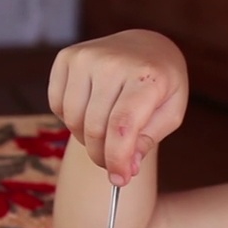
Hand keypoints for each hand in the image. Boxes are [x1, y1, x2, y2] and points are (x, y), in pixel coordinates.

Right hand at [48, 29, 188, 185]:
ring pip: (73, 119)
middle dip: (102, 156)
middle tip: (113, 164)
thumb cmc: (162, 85)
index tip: (119, 180)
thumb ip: (148, 141)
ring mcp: (85, 57)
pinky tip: (90, 114)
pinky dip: (70, 119)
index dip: (117, 159)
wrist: (146, 46)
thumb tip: (125, 170)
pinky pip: (57, 104)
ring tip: (104, 137)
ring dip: (86, 139)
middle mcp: (112, 62)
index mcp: (146, 76)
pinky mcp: (66, 57)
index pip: (122, 126)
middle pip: (94, 127)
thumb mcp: (170, 113)